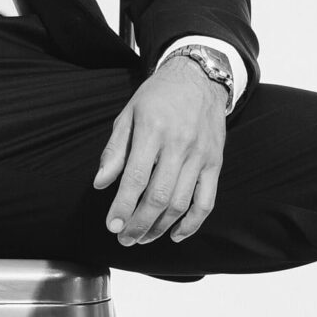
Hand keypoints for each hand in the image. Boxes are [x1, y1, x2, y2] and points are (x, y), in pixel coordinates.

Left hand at [93, 55, 226, 244]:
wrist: (198, 78)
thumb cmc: (158, 96)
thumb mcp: (129, 114)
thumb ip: (115, 149)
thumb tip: (101, 183)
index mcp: (153, 130)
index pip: (136, 177)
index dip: (123, 206)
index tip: (111, 225)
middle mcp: (179, 144)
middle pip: (159, 196)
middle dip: (139, 223)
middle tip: (124, 238)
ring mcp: (200, 155)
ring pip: (181, 203)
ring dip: (160, 227)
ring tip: (143, 237)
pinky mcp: (215, 163)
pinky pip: (206, 201)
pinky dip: (192, 223)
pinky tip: (175, 234)